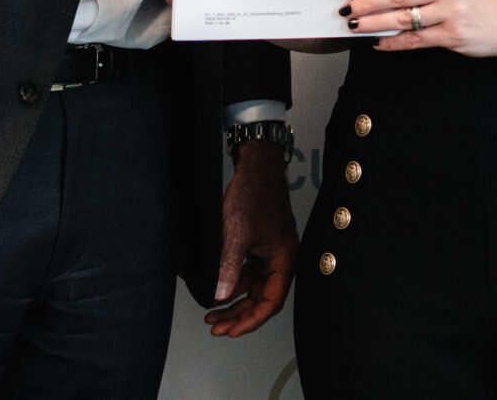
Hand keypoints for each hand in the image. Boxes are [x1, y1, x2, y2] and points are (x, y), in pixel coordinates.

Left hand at [205, 138, 294, 335]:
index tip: (232, 331)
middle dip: (240, 316)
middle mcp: (280, 258)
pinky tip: (217, 291)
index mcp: (284, 257)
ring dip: (234, 303)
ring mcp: (269, 252)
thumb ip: (228, 267)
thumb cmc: (254, 193)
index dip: (252, 320)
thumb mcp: (236, 232)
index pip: (271, 301)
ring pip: (254, 288)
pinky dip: (233, 285)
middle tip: (217, 328)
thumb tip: (220, 296)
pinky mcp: (259, 246)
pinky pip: (248, 274)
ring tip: (212, 316)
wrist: (256, 166)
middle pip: (263, 298)